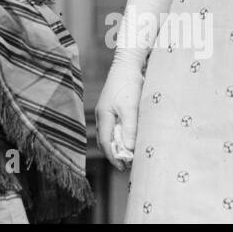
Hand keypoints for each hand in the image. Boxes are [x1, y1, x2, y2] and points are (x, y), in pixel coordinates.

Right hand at [96, 52, 143, 171]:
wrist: (128, 64)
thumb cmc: (128, 84)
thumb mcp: (130, 107)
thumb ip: (129, 128)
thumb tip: (127, 149)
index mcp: (103, 116)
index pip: (105, 142)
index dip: (113, 156)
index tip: (123, 167)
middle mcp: (102, 115)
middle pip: (106, 139)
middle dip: (115, 153)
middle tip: (127, 164)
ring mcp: (107, 110)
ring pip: (110, 133)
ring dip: (119, 144)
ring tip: (130, 154)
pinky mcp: (114, 106)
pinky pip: (115, 125)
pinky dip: (121, 135)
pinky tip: (130, 138)